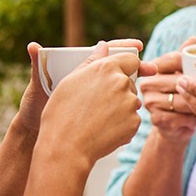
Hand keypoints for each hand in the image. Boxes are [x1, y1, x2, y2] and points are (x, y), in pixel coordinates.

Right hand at [15, 39, 152, 135]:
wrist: (66, 148)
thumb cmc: (61, 113)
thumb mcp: (70, 81)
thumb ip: (91, 62)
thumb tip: (103, 47)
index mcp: (106, 68)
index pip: (130, 59)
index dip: (126, 65)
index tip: (120, 72)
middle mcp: (122, 83)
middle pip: (129, 82)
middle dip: (118, 89)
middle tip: (96, 103)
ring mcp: (130, 104)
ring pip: (130, 102)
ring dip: (119, 107)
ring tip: (96, 118)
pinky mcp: (135, 123)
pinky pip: (131, 120)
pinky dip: (121, 124)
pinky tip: (102, 130)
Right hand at [138, 37, 195, 144]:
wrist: (174, 127)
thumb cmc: (181, 96)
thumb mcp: (183, 74)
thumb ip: (186, 57)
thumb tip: (194, 38)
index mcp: (153, 69)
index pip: (173, 58)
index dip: (192, 63)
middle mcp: (147, 84)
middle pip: (179, 80)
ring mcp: (150, 103)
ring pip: (182, 99)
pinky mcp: (157, 119)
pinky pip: (182, 116)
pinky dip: (194, 117)